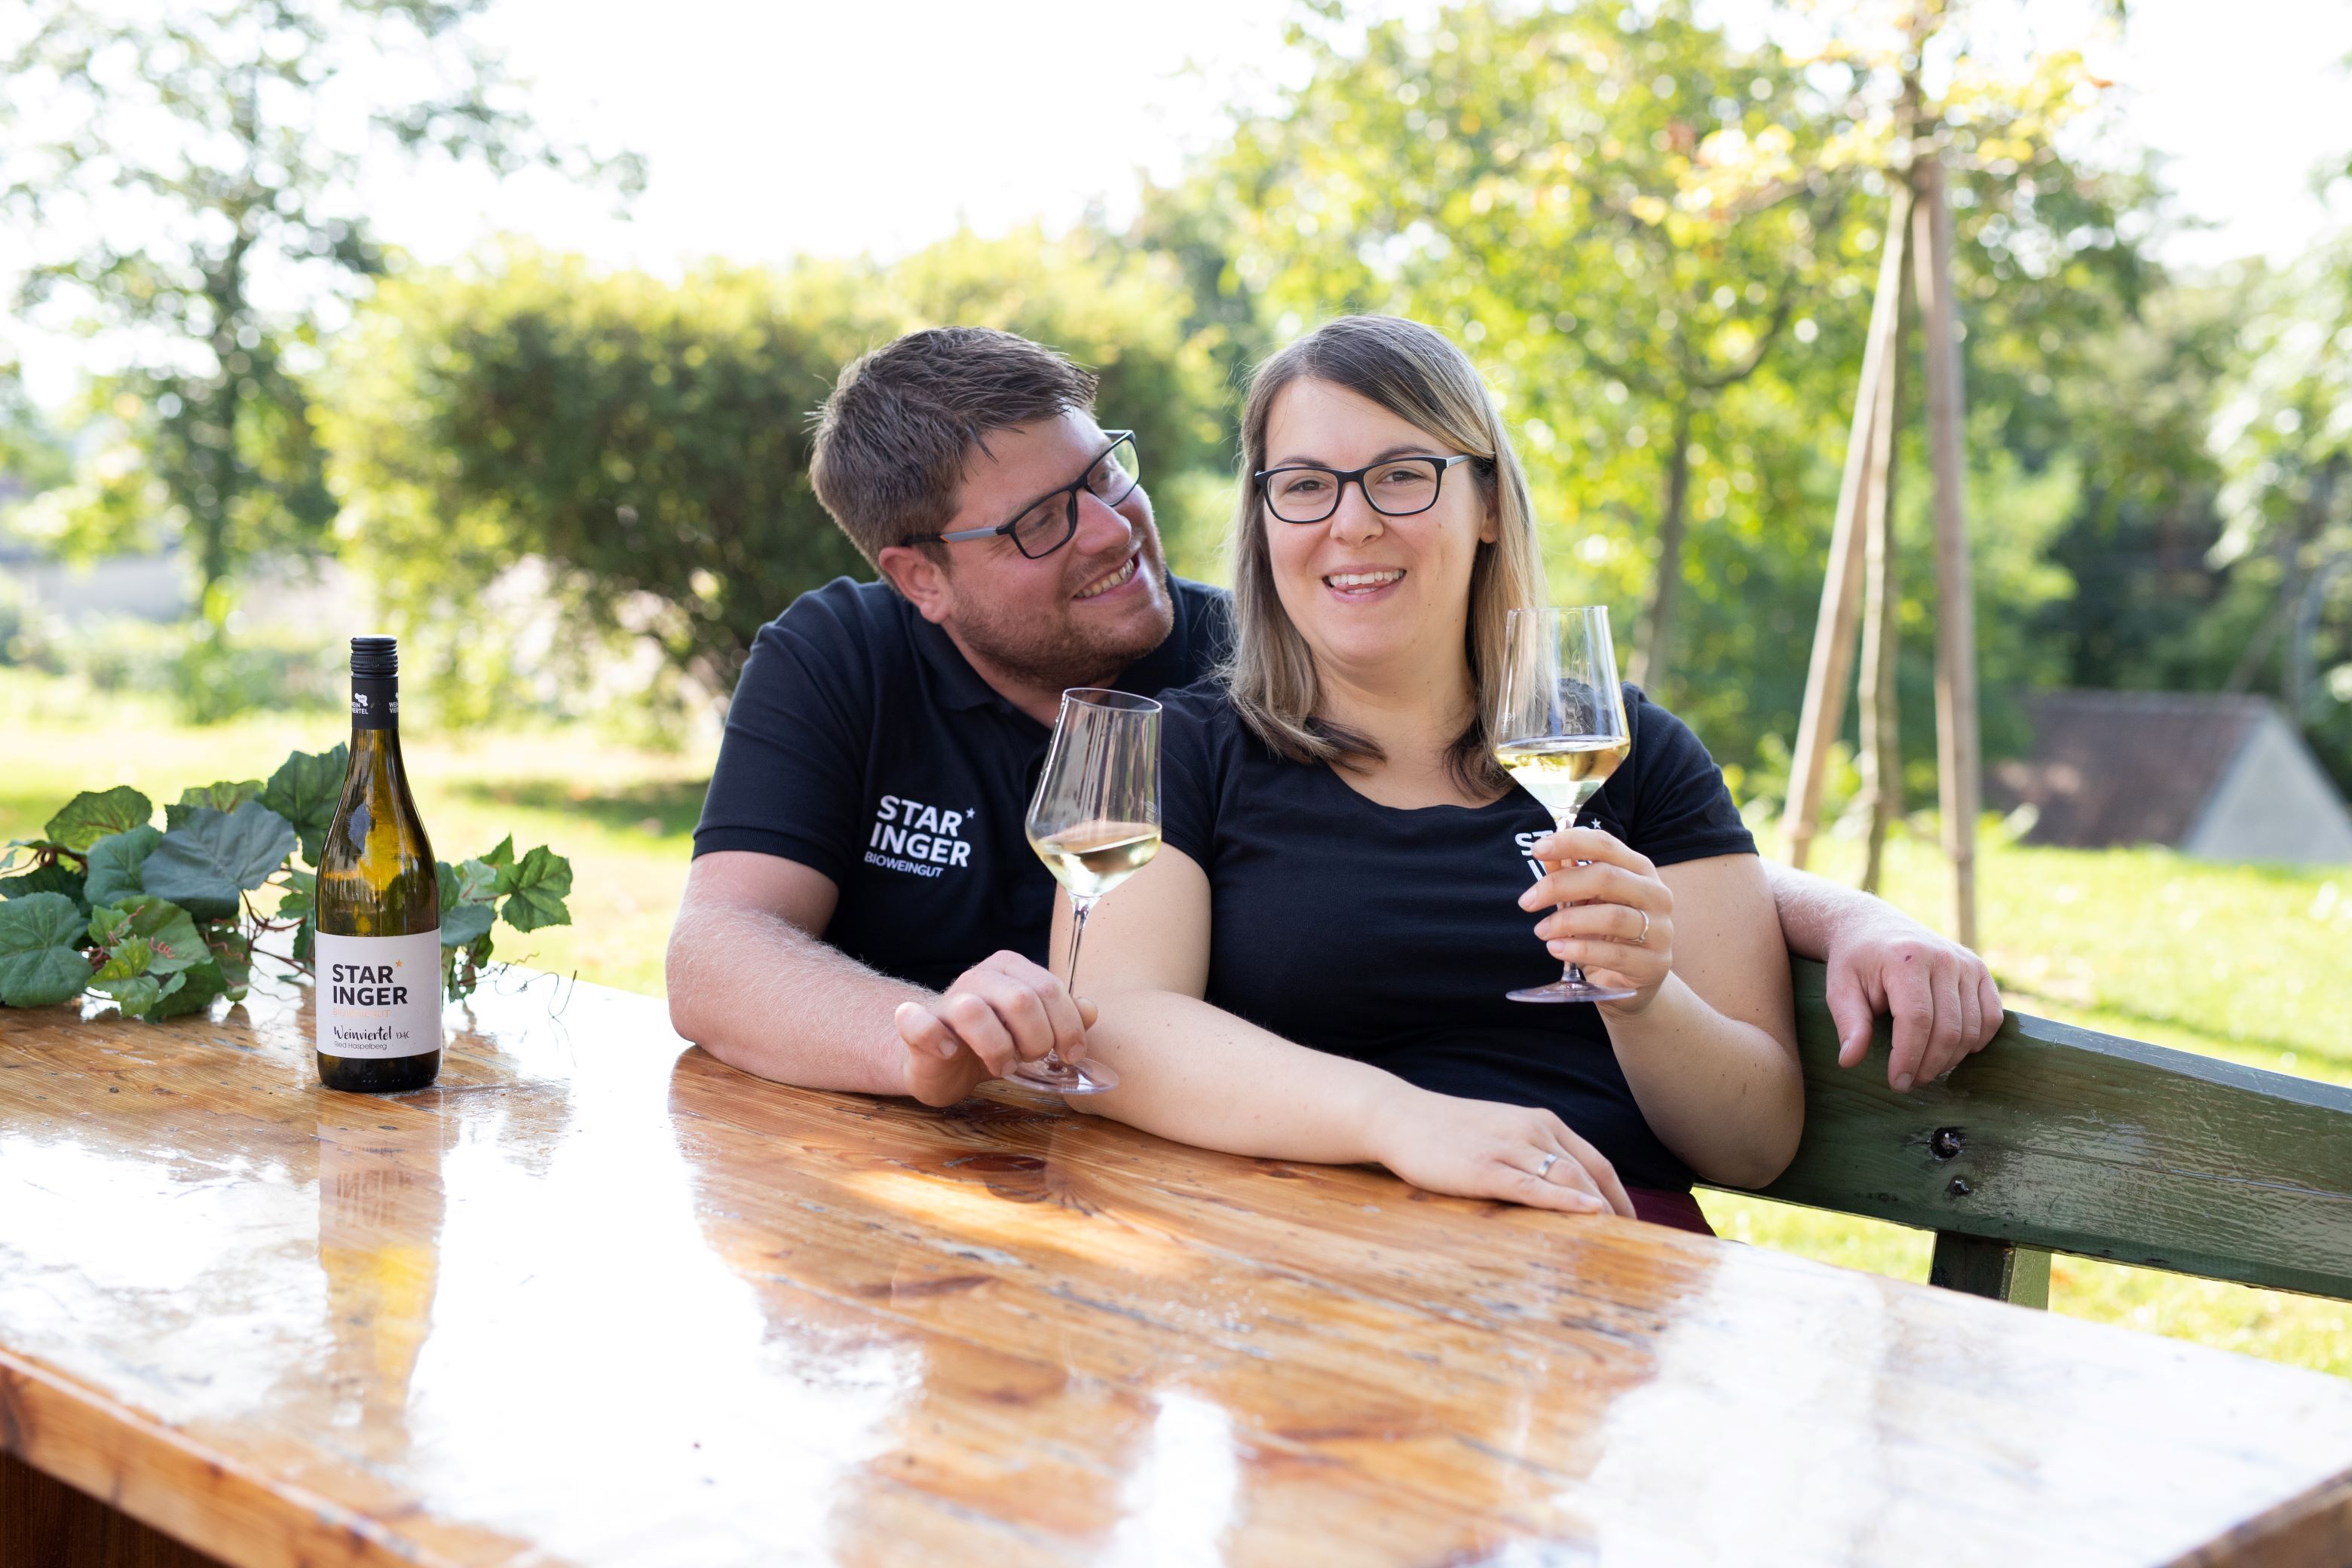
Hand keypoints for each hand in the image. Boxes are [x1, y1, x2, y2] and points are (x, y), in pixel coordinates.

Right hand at [892, 951, 1096, 1106]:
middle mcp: (978, 976)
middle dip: (1037, 1040)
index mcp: (1010, 969)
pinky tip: (952, 1052)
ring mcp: (946, 999)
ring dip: (997, 1048)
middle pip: (1021, 999)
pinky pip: (921, 1024)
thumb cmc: (993, 1043)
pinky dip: (939, 1039)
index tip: (1071, 1055)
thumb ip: (1063, 1017)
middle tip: (1031, 1059)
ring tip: (1002, 1065)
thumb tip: (1091, 1009)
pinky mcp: (916, 1026)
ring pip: (975, 1010)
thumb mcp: (1034, 1030)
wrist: (941, 1062)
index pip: (1050, 988)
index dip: (1068, 1026)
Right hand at [1369, 1084, 1634, 1216]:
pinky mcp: (1484, 1168)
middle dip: (1616, 1210)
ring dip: (1597, 1210)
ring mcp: (1508, 1147)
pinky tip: (1586, 1214)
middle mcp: (1532, 1130)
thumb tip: (1564, 1188)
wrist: (1400, 1117)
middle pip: (1589, 1173)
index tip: (1633, 1225)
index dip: (1620, 1195)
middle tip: (1633, 1246)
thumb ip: (1534, 1152)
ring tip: (1615, 1242)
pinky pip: (1532, 1186)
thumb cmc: (1449, 1131)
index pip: (1596, 1162)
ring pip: (1567, 1178)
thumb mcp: (1502, 1132)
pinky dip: (1563, 1200)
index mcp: (1541, 1122)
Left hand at [1519, 826, 1675, 1014]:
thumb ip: (1568, 877)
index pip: (1605, 844)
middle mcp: (1656, 894)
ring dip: (1567, 922)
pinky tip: (1556, 949)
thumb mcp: (1586, 902)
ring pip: (1611, 917)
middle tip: (1527, 902)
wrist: (1631, 982)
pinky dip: (1579, 950)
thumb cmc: (1606, 934)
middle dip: (1559, 886)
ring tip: (1541, 930)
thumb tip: (1545, 855)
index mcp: (1639, 870)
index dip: (1570, 842)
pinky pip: (1614, 954)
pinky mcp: (1653, 963)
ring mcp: (1660, 929)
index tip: (1537, 849)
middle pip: (1606, 877)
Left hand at [1826, 920, 2004, 1092]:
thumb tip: (1849, 1061)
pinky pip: (1991, 1016)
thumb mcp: (1840, 989)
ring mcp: (1965, 963)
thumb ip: (1850, 1024)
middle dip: (1929, 1065)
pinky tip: (1953, 1052)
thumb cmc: (1855, 961)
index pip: (1917, 1020)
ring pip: (1971, 1028)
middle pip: (1948, 1029)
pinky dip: (1977, 1041)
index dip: (1909, 1057)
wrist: (1873, 926)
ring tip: (1925, 1070)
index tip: (1898, 1082)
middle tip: (1909, 1082)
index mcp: (1906, 959)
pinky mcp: (1979, 970)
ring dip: (1951, 1059)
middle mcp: (1942, 958)